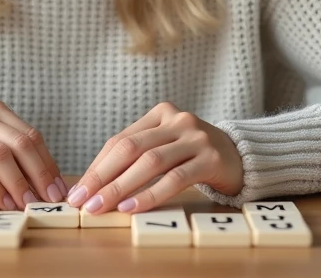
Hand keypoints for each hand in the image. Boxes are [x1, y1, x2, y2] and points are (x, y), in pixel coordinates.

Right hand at [0, 96, 67, 210]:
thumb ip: (5, 150)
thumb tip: (42, 181)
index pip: (29, 135)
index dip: (48, 163)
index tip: (59, 188)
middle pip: (19, 143)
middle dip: (40, 174)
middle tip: (50, 199)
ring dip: (19, 183)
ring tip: (28, 203)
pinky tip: (2, 203)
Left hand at [66, 101, 243, 214]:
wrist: (242, 157)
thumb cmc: (194, 156)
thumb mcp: (166, 147)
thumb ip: (137, 157)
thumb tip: (95, 185)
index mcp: (161, 113)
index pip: (120, 140)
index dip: (97, 166)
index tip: (79, 191)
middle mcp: (178, 120)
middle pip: (131, 148)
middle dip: (102, 177)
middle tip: (82, 201)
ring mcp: (196, 137)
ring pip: (150, 162)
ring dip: (121, 187)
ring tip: (101, 207)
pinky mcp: (210, 158)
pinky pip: (175, 178)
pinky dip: (150, 194)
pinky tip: (132, 207)